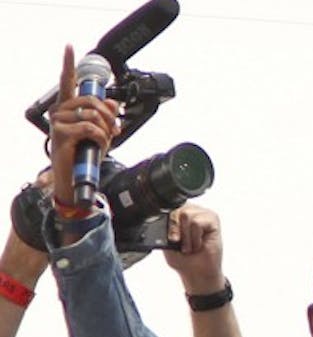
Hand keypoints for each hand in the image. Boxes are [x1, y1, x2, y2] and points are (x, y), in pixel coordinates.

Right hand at [47, 46, 120, 205]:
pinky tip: (98, 143)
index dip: (68, 63)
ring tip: (105, 139)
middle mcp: (59, 111)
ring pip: (92, 114)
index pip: (66, 81)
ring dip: (106, 128)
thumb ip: (106, 115)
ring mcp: (58, 122)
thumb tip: (113, 103)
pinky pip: (90, 128)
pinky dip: (101, 136)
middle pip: (91, 100)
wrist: (75, 175)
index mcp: (67, 107)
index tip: (70, 47)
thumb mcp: (101, 131)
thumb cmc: (85, 152)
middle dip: (109, 115)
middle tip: (114, 128)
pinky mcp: (62, 134)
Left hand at [163, 204, 225, 292]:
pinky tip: (200, 244)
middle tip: (183, 245)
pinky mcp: (213, 220)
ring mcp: (203, 214)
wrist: (198, 273)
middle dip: (177, 230)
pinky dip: (196, 237)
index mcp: (178, 213)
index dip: (169, 223)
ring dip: (187, 236)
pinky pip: (197, 223)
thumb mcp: (166, 242)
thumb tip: (164, 217)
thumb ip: (164, 227)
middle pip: (177, 209)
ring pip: (186, 215)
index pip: (168, 207)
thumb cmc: (184, 260)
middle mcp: (191, 210)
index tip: (172, 239)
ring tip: (192, 246)